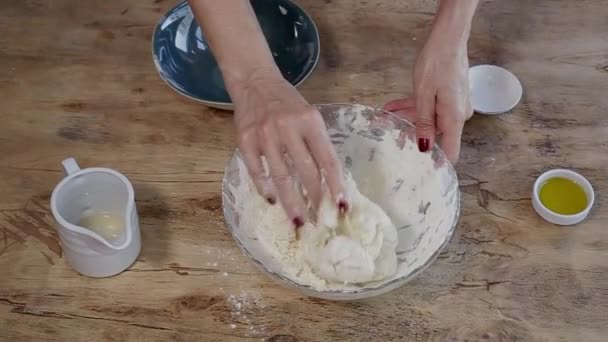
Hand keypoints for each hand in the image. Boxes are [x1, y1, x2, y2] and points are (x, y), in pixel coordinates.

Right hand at [232, 69, 345, 227]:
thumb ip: (317, 144)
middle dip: (315, 200)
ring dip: (291, 202)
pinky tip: (272, 200)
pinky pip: (256, 171)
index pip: (327, 160)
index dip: (336, 185)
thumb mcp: (309, 116)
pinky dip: (264, 188)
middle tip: (320, 221)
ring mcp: (265, 135)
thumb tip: (328, 181)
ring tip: (298, 221)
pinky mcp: (245, 140)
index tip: (341, 206)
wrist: (255, 81)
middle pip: (306, 172)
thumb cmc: (287, 102)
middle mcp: (288, 128)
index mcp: (310, 121)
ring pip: (281, 177)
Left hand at [384, 30, 472, 162]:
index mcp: (454, 118)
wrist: (448, 38)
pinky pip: (430, 107)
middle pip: (433, 133)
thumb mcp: (424, 95)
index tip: (418, 171)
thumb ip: (423, 123)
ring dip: (405, 118)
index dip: (436, 163)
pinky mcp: (448, 96)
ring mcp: (453, 105)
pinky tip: (391, 107)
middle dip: (408, 134)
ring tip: (382, 118)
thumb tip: (424, 148)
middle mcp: (457, 115)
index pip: (450, 151)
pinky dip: (413, 107)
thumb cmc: (437, 63)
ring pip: (427, 118)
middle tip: (385, 135)